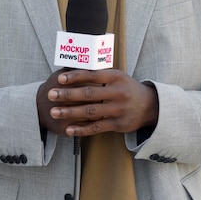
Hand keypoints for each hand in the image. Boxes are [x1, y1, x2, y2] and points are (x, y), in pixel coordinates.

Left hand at [38, 68, 158, 136]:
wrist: (150, 105)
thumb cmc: (126, 87)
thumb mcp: (117, 76)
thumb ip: (99, 74)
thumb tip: (74, 70)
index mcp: (116, 77)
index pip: (92, 75)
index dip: (74, 77)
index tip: (59, 78)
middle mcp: (117, 93)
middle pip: (88, 94)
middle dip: (67, 94)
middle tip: (50, 95)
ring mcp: (118, 109)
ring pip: (90, 111)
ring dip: (70, 112)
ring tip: (54, 112)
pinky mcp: (118, 124)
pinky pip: (96, 127)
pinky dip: (81, 129)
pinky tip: (68, 129)